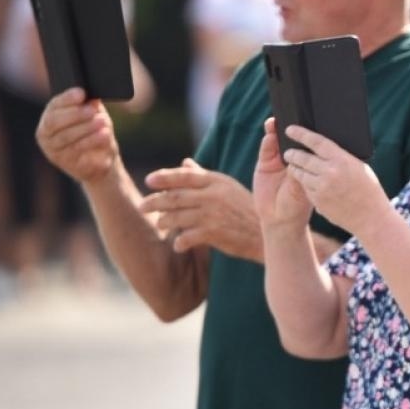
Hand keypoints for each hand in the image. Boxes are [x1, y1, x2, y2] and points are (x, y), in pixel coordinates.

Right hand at [35, 88, 118, 183]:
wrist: (102, 159)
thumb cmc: (94, 132)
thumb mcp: (93, 115)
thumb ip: (89, 104)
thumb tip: (91, 95)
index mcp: (49, 118)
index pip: (54, 106)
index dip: (67, 99)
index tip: (81, 92)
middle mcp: (46, 135)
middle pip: (55, 121)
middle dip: (76, 114)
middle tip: (93, 110)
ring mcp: (54, 151)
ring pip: (66, 137)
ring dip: (86, 128)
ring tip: (103, 122)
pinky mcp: (66, 163)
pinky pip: (77, 151)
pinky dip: (92, 142)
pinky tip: (104, 135)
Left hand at [143, 157, 261, 258]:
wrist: (267, 233)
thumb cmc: (247, 209)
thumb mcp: (228, 187)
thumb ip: (204, 176)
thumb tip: (185, 162)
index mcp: (217, 181)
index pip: (185, 176)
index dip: (165, 177)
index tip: (149, 180)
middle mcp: (213, 196)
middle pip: (175, 197)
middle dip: (155, 202)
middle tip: (142, 206)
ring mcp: (213, 214)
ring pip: (177, 217)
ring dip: (165, 221)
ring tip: (160, 224)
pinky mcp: (214, 233)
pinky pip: (187, 237)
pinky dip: (179, 242)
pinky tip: (178, 245)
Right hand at [252, 118, 314, 231]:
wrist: (281, 219)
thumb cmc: (298, 205)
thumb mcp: (303, 188)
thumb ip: (301, 172)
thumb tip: (305, 155)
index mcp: (308, 163)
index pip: (307, 143)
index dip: (306, 133)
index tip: (308, 119)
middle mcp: (294, 158)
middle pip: (293, 139)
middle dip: (291, 129)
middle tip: (291, 115)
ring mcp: (279, 160)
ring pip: (278, 141)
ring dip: (277, 130)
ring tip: (276, 121)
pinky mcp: (265, 163)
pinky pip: (266, 149)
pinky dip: (267, 142)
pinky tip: (268, 135)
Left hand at [278, 125, 392, 236]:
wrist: (371, 217)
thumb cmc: (369, 190)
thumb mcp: (358, 167)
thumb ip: (341, 158)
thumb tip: (324, 150)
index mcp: (342, 160)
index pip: (316, 141)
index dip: (301, 134)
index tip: (290, 129)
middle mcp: (330, 172)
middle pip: (302, 157)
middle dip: (292, 153)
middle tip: (288, 152)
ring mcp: (322, 187)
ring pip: (300, 173)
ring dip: (295, 168)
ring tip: (293, 166)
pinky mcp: (317, 201)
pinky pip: (305, 188)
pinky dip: (304, 183)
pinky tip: (307, 182)